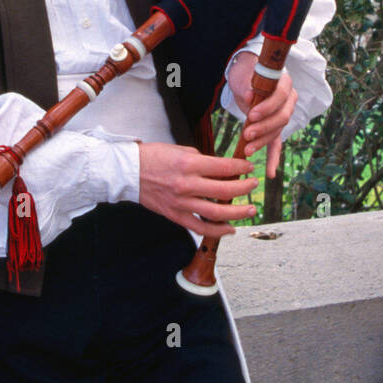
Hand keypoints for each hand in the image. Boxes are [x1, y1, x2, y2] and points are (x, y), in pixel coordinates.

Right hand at [138, 142, 257, 238]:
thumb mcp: (182, 151)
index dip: (241, 167)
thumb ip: (204, 162)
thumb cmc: (154, 157)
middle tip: (253, 185)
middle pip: (224, 190)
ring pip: (216, 213)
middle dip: (244, 188)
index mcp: (189, 165)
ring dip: (237, 213)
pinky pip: (199, 227)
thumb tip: (224, 170)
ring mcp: (181, 203)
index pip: (224, 167)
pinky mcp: (175, 216)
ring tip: (250, 210)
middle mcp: (187, 185)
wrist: (129, 172)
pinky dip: (217, 231)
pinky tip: (230, 229)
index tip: (249, 167)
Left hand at [227, 51, 297, 178]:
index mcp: (284, 83)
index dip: (268, 107)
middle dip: (264, 128)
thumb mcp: (242, 75)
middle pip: (282, 117)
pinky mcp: (274, 127)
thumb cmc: (246, 73)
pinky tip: (270, 173)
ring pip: (277, 132)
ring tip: (247, 150)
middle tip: (247, 134)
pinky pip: (276, 144)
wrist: (246, 76)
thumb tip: (251, 97)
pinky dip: (273, 158)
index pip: (282, 96)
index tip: (252, 114)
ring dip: (263, 142)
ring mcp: (283, 115)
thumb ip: (246, 85)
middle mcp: (289, 100)